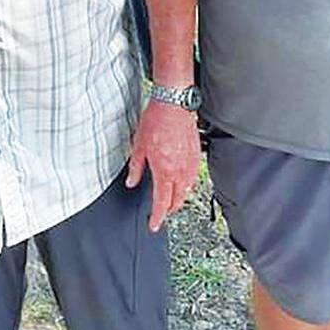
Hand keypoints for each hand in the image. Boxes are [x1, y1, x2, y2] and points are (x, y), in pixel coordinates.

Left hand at [126, 99, 199, 232]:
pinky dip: (186, 184)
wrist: (173, 104)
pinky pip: (193, 177)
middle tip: (161, 213)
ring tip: (170, 199)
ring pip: (187, 190)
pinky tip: (182, 182)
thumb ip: (136, 168)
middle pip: (177, 200)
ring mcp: (190, 164)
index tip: (154, 225)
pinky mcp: (197, 155)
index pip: (161, 203)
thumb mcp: (138, 146)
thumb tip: (132, 182)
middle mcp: (179, 171)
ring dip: (178, 198)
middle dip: (168, 210)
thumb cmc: (156, 121)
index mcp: (164, 171)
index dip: (157, 217)